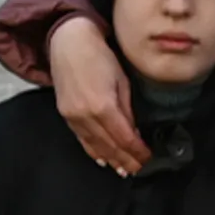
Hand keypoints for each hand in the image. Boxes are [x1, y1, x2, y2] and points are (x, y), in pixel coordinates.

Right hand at [53, 15, 148, 174]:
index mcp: (103, 106)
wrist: (69, 44)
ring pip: (95, 146)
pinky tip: (103, 160)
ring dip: (111, 160)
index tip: (149, 158)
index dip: (138, 151)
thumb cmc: (100, 58)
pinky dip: (93, 151)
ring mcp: (73, 117)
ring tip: (124, 170)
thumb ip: (127, 110)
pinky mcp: (65, 115)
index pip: (125, 138)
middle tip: (140, 169)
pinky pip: (81, 139)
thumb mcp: (122, 82)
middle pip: (110, 146)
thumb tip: (134, 133)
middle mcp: (85, 116)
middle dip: (126, 160)